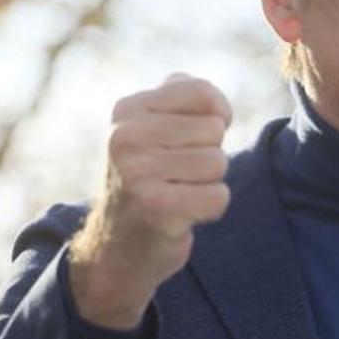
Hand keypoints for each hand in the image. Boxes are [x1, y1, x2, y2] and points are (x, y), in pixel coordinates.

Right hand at [68, 74, 231, 329]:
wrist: (119, 245)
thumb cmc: (149, 179)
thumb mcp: (152, 128)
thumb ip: (180, 95)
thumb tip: (212, 99)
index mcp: (126, 111)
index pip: (203, 93)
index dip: (218, 116)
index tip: (199, 137)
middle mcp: (124, 137)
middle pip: (214, 131)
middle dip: (208, 155)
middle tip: (178, 175)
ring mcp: (136, 172)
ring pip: (218, 163)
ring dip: (209, 183)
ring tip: (179, 192)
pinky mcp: (156, 207)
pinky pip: (218, 196)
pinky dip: (211, 208)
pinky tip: (184, 213)